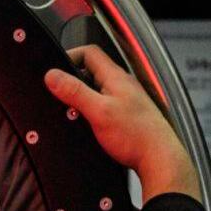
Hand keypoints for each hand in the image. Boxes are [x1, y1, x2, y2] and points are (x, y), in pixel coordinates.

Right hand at [45, 45, 199, 203]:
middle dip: (71, 81)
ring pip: (94, 88)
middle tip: (60, 95)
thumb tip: (52, 75)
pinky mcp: (123, 114)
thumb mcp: (98, 111)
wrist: (158, 158)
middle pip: (90, 71)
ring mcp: (123, 99)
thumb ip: (74, 92)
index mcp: (116, 77)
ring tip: (71, 111)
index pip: (89, 53)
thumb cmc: (136, 135)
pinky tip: (85, 123)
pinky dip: (88, 110)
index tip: (55, 73)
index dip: (69, 57)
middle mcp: (121, 85)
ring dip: (79, 97)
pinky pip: (100, 104)